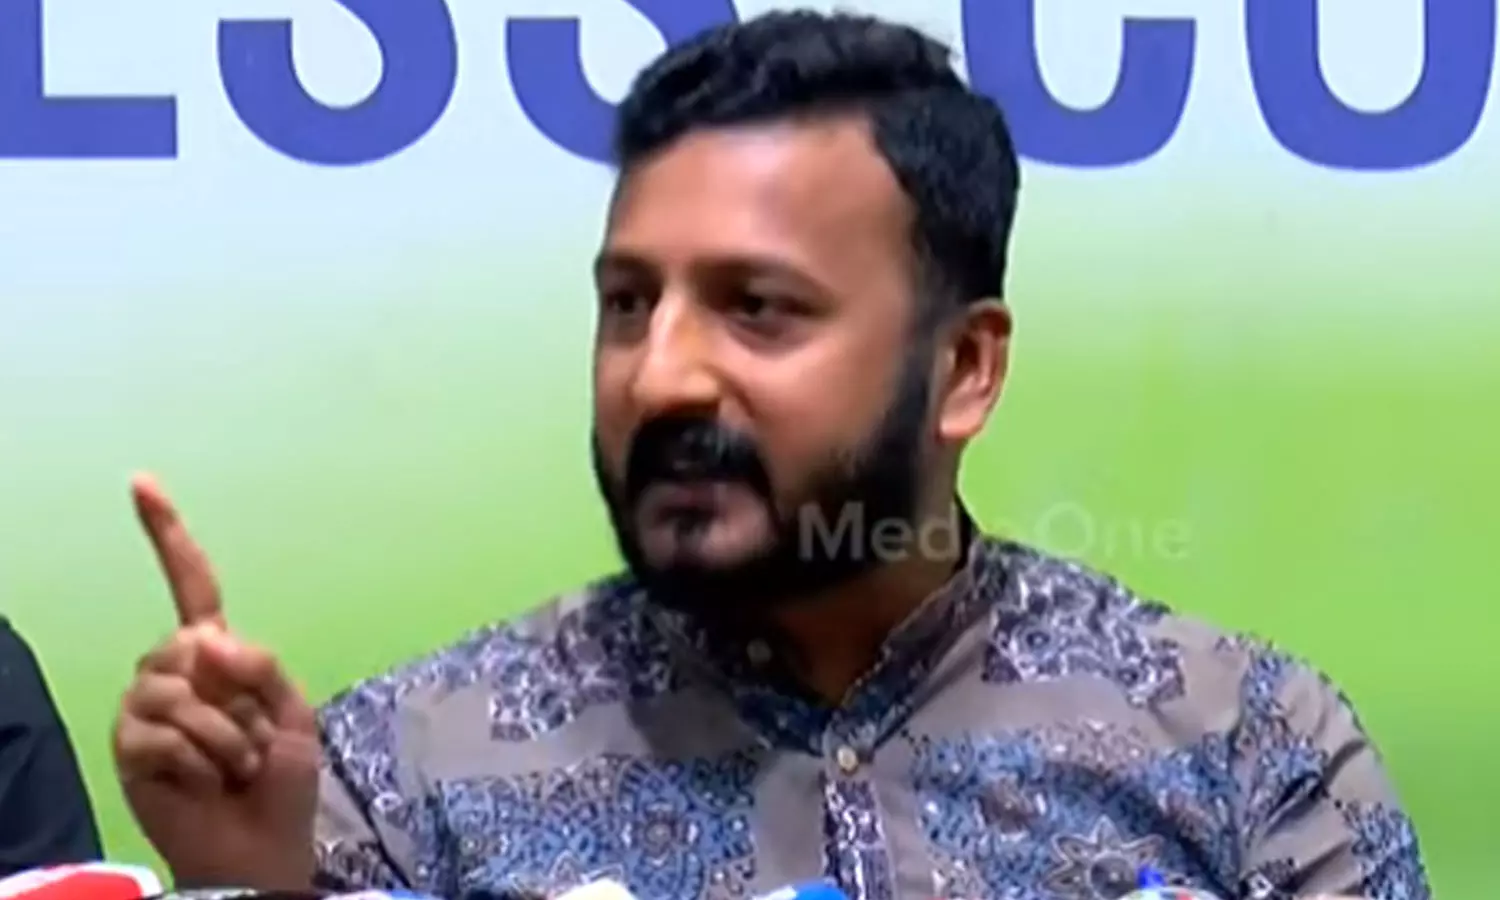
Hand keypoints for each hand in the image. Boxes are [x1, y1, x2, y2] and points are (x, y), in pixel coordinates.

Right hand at [112, 474, 319, 889]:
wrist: (262, 845)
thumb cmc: (281, 780)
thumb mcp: (293, 711)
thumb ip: (259, 666)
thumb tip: (208, 640)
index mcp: (217, 655)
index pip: (192, 585)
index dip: (168, 535)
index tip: (143, 483)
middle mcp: (173, 672)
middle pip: (187, 645)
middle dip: (236, 696)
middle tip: (252, 738)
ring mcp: (144, 709)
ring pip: (176, 691)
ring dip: (224, 736)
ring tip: (234, 766)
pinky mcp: (129, 748)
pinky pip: (161, 734)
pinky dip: (200, 760)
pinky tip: (206, 782)